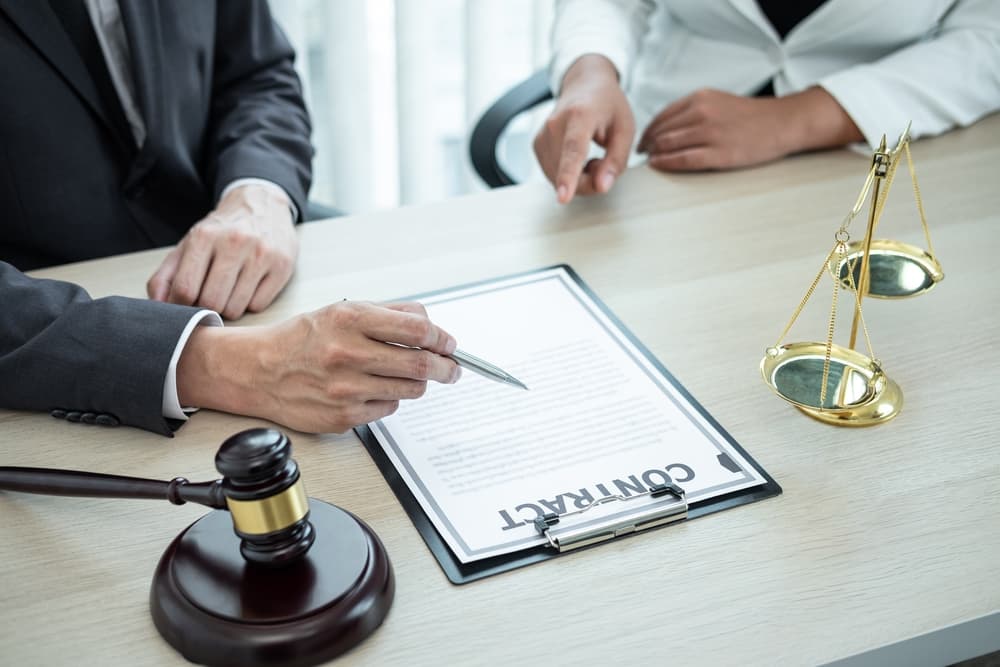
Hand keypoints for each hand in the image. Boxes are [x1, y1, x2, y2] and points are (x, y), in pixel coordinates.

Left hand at [147, 184, 297, 319]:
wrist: (263, 205)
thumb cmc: (222, 230)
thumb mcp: (189, 244)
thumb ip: (166, 276)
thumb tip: (158, 306)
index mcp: (205, 236)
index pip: (185, 289)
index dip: (181, 305)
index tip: (185, 304)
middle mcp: (235, 242)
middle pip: (212, 301)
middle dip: (207, 307)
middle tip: (210, 297)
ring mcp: (262, 254)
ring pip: (236, 308)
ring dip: (229, 307)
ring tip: (230, 291)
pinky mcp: (282, 266)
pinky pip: (259, 305)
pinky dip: (250, 302)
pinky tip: (249, 286)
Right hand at [176, 300, 461, 432]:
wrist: (259, 370)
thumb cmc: (302, 339)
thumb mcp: (342, 311)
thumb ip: (390, 313)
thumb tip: (431, 326)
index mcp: (350, 320)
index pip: (418, 330)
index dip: (442, 339)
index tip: (449, 344)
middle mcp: (348, 354)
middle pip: (421, 365)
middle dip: (446, 367)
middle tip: (452, 368)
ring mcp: (346, 388)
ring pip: (409, 390)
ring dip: (418, 383)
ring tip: (409, 376)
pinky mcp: (344, 416)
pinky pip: (388, 409)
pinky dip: (390, 399)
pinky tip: (374, 389)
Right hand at [533, 54, 634, 203]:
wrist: (585, 84)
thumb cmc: (607, 105)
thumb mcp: (625, 130)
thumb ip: (616, 161)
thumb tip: (601, 187)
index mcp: (580, 115)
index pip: (573, 150)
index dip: (569, 176)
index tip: (563, 196)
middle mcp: (555, 124)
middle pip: (567, 172)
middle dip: (588, 181)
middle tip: (604, 164)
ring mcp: (542, 135)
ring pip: (557, 178)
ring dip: (578, 178)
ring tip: (592, 157)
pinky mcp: (537, 145)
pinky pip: (552, 174)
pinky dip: (567, 174)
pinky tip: (578, 159)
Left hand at [638, 87, 862, 170]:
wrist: (783, 122)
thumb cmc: (750, 116)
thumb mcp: (718, 101)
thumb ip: (693, 110)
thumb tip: (665, 127)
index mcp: (700, 98)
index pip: (662, 116)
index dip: (648, 131)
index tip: (642, 141)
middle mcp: (702, 113)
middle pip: (662, 131)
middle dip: (647, 144)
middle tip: (641, 155)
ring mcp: (710, 133)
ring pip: (669, 145)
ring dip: (654, 154)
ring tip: (649, 161)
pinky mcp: (719, 154)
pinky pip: (684, 160)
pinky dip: (666, 163)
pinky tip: (658, 165)